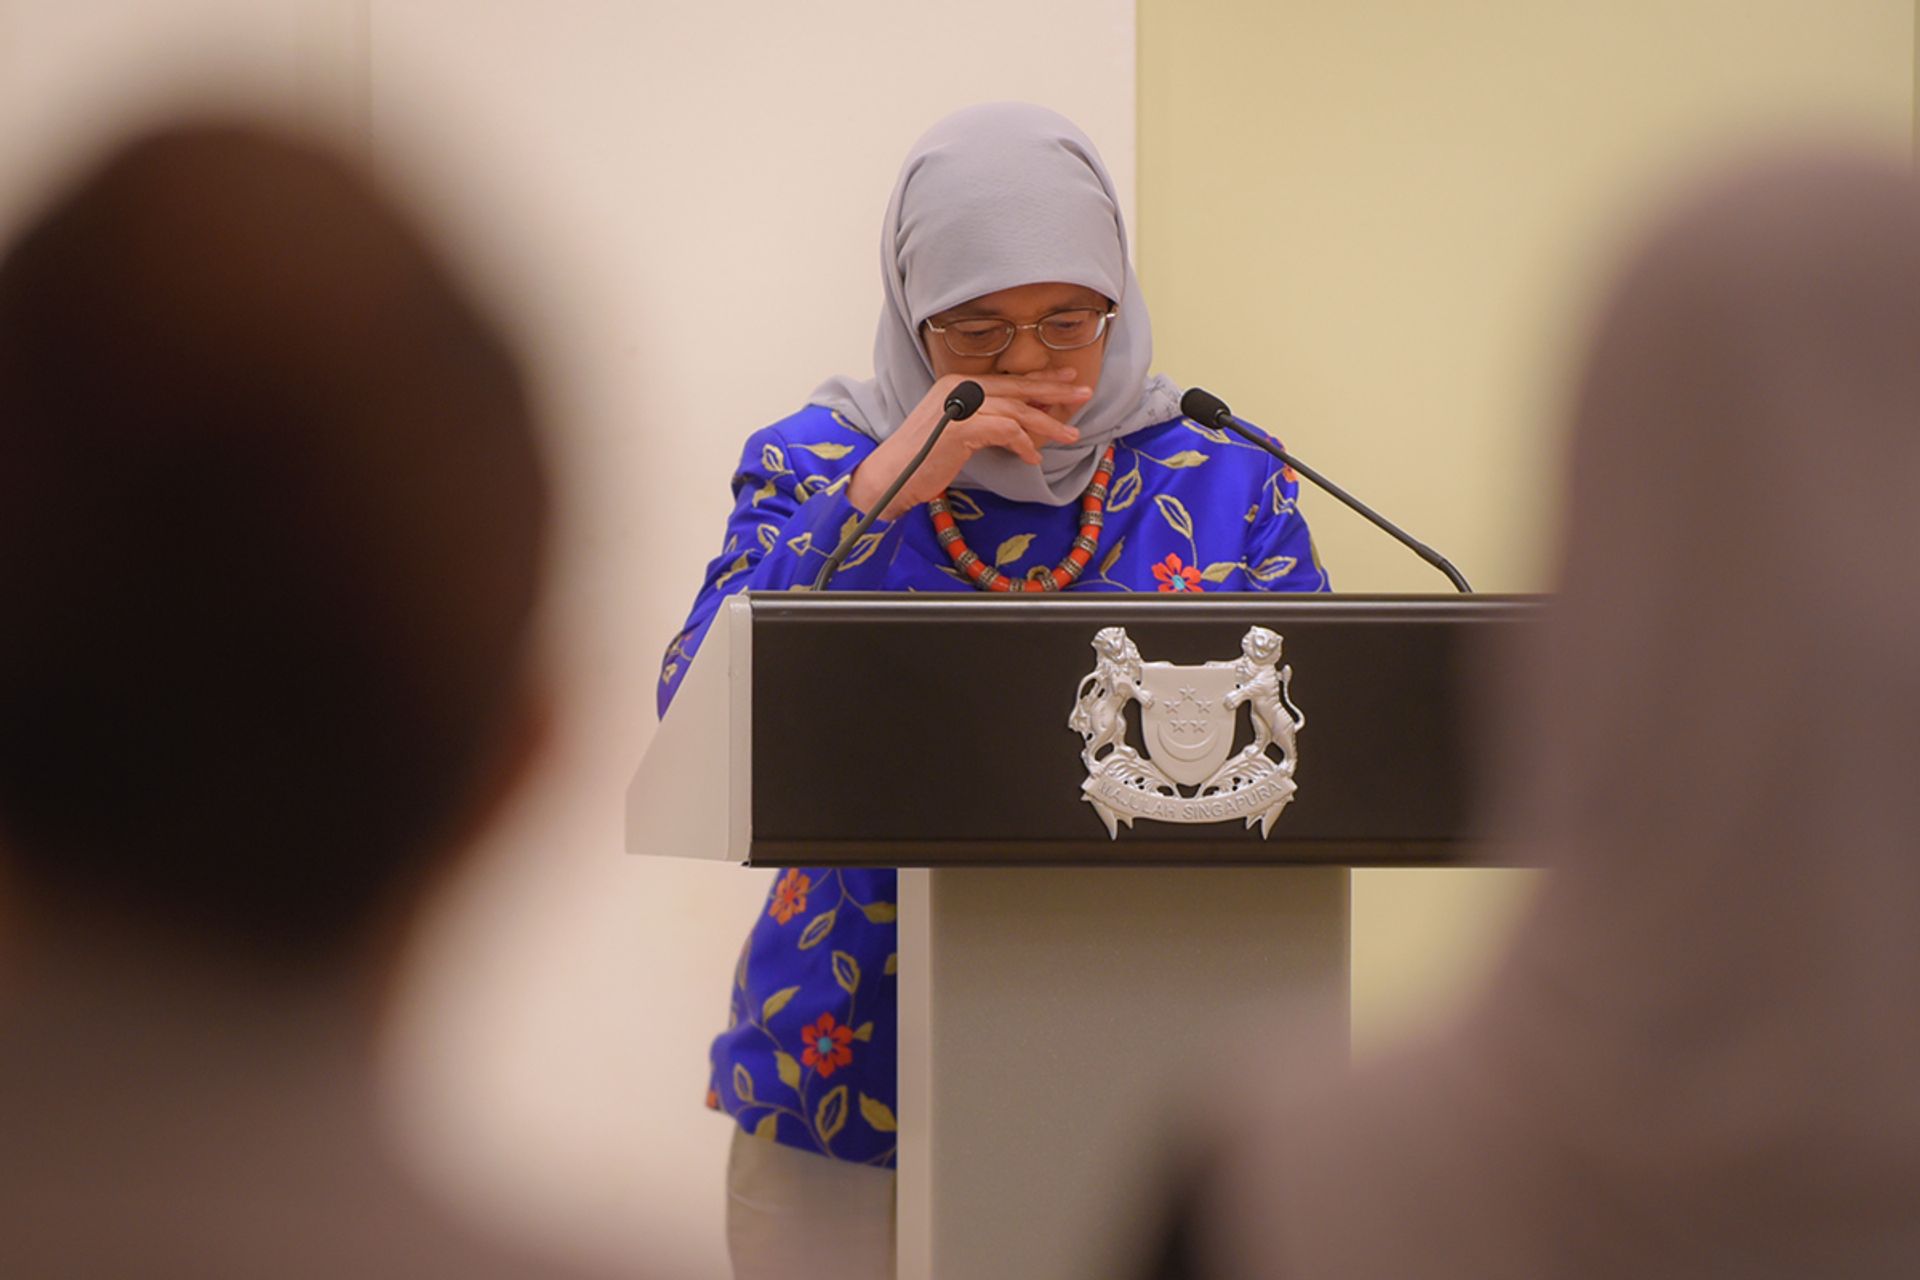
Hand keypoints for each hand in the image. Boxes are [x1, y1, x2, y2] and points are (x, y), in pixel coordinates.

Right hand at [847, 371, 1090, 518]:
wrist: (890, 476)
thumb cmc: (922, 458)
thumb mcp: (956, 429)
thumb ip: (984, 419)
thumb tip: (1020, 421)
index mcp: (958, 382)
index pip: (1008, 380)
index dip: (1040, 380)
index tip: (1068, 381)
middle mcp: (960, 387)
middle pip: (1018, 388)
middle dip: (1055, 392)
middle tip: (1085, 394)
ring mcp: (960, 405)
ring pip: (1017, 409)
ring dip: (1048, 423)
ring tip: (1071, 435)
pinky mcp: (962, 428)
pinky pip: (1006, 431)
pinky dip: (1024, 443)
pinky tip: (1034, 457)